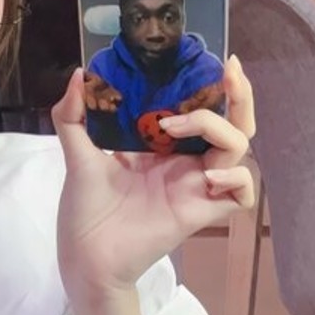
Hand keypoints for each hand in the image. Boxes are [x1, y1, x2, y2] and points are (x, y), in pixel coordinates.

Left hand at [51, 55, 256, 302]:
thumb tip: (77, 74)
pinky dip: (235, 179)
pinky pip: (240, 194)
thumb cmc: (84, 211)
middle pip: (233, 124)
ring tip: (175, 127)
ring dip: (217, 128)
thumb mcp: (77, 154)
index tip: (210, 59)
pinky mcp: (200, 212)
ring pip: (238, 149)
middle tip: (229, 69)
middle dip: (239, 95)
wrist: (85, 256)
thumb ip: (74, 115)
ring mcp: (196, 186)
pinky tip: (207, 174)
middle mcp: (185, 163)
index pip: (202, 109)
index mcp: (163, 147)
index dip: (212, 86)